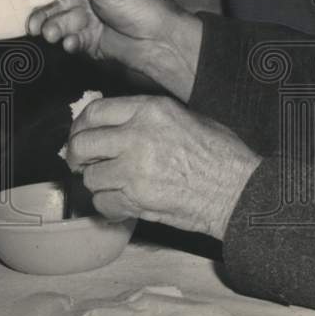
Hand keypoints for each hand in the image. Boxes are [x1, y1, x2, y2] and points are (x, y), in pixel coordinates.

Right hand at [27, 0, 202, 100]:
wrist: (160, 40)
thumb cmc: (141, 5)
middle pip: (54, 1)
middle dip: (44, 13)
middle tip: (35, 26)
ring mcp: (89, 18)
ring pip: (59, 22)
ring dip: (54, 28)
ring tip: (54, 35)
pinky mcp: (91, 40)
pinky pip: (70, 39)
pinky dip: (68, 42)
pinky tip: (72, 44)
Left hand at [67, 95, 261, 238]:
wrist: (236, 187)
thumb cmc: (219, 153)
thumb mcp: (185, 117)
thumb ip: (147, 119)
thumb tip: (114, 126)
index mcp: (151, 109)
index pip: (95, 111)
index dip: (82, 126)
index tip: (82, 136)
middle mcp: (137, 135)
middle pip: (82, 144)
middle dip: (78, 157)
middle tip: (84, 164)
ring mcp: (134, 168)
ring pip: (91, 177)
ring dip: (99, 183)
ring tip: (117, 184)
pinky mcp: (136, 198)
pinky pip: (103, 203)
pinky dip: (110, 205)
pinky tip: (125, 202)